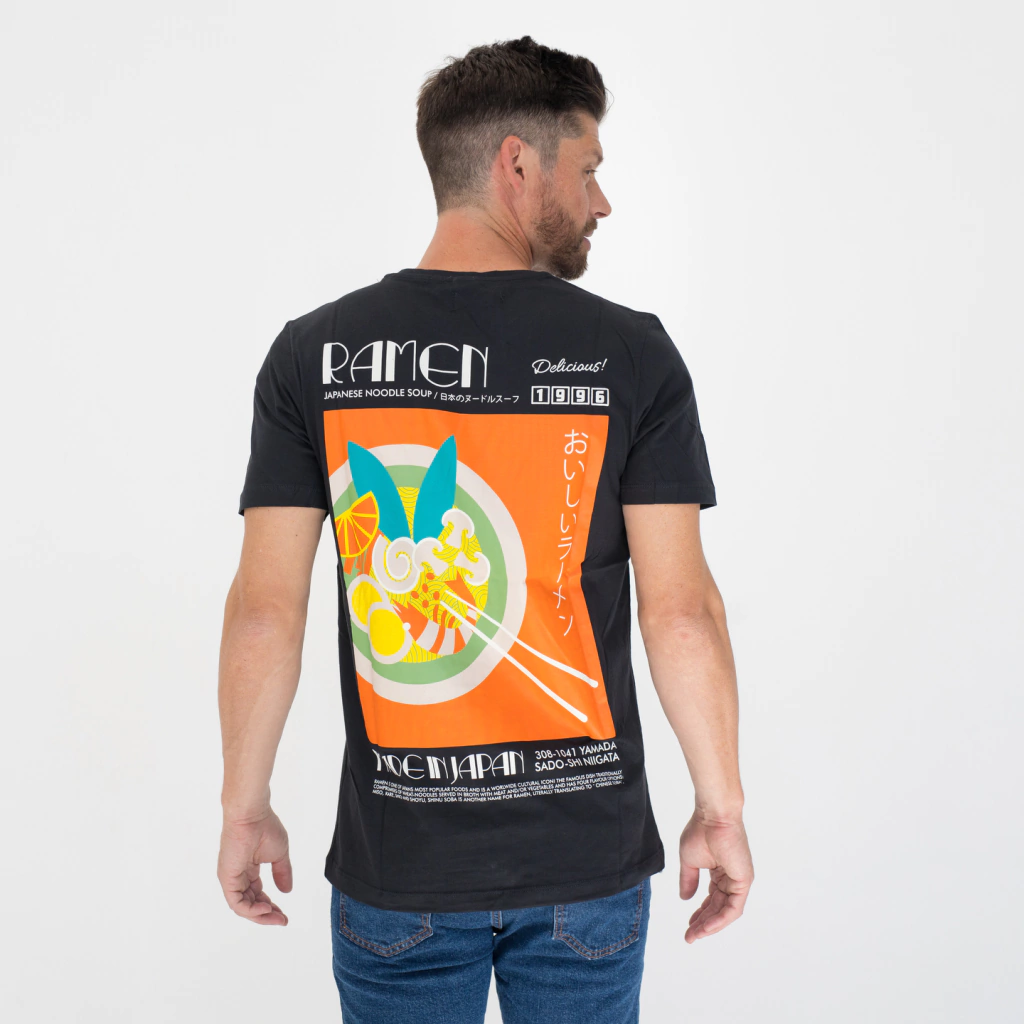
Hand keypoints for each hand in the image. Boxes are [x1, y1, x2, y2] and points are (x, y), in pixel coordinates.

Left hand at [217, 808, 292, 925]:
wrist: (251, 814)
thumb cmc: (264, 827)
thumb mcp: (279, 854)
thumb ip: (282, 873)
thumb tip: (287, 890)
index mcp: (247, 869)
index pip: (257, 894)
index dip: (270, 906)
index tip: (284, 914)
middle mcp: (237, 876)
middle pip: (250, 904)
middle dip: (266, 915)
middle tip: (282, 920)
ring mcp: (231, 878)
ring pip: (242, 907)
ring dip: (259, 915)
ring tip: (276, 917)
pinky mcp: (227, 878)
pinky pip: (237, 902)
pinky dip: (250, 909)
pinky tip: (265, 908)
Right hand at [679, 812, 752, 942]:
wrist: (713, 816)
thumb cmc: (700, 831)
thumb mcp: (689, 861)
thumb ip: (688, 880)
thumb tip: (685, 898)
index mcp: (720, 872)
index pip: (712, 899)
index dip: (700, 914)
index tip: (688, 925)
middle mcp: (731, 878)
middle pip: (718, 908)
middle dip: (703, 924)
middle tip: (689, 936)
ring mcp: (739, 880)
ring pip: (726, 911)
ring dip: (710, 925)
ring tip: (695, 935)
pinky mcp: (744, 881)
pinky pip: (733, 907)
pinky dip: (720, 919)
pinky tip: (707, 927)